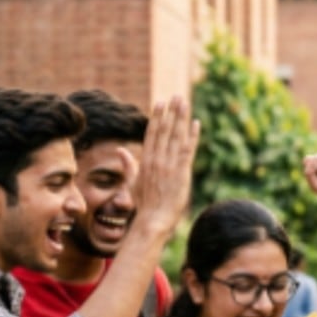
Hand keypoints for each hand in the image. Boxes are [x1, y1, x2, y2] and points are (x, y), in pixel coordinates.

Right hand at [130, 95, 199, 241]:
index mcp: (145, 160)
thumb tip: (120, 150)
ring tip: (184, 102)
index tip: (161, 103)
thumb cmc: (144, 204)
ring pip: (176, 136)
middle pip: (164, 130)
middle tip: (176, 96)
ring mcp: (169, 165)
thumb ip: (129, 164)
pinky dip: (192, 135)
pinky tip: (196, 123)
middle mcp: (157, 159)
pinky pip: (188, 149)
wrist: (153, 220)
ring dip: (181, 118)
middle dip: (171, 112)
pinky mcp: (181, 172)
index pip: (152, 133)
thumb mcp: (133, 182)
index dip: (157, 117)